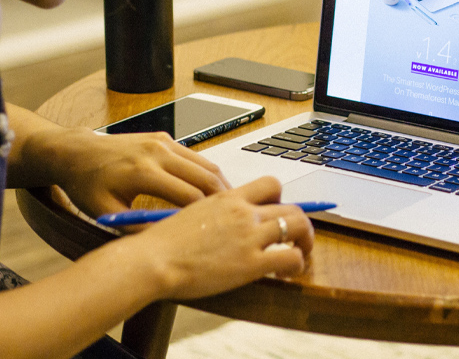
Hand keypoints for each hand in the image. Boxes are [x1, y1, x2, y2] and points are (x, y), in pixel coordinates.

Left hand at [48, 129, 230, 216]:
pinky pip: (195, 157)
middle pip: (206, 177)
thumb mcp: (107, 213)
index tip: (217, 232)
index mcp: (143, 172)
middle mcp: (157, 152)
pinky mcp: (165, 138)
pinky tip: (210, 191)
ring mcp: (163, 142)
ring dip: (220, 185)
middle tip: (237, 219)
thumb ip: (138, 228)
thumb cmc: (88, 185)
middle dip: (224, 200)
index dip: (207, 217)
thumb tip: (169, 243)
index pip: (190, 197)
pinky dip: (207, 174)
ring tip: (229, 207)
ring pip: (206, 164)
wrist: (77, 152)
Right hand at [136, 176, 314, 298]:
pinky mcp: (251, 263)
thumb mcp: (190, 214)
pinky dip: (297, 264)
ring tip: (299, 255)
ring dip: (306, 241)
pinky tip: (286, 274)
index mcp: (228, 198)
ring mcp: (250, 236)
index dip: (281, 198)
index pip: (270, 184)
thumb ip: (212, 214)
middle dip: (300, 223)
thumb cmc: (161, 243)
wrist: (152, 260)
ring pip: (299, 226)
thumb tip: (218, 223)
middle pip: (291, 207)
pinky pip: (291, 257)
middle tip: (296, 239)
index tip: (278, 213)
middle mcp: (243, 212)